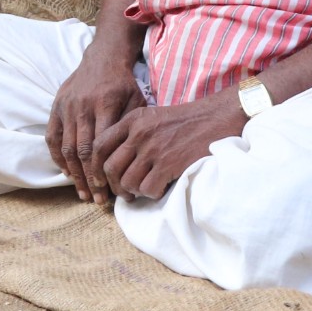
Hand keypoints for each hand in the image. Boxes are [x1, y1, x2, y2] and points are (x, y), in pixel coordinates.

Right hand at [45, 50, 144, 205]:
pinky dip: (57, 157)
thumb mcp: (137, 101)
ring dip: (74, 173)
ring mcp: (67, 108)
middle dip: (89, 179)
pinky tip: (67, 172)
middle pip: (82, 151)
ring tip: (82, 193)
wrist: (102, 57)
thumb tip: (132, 160)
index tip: (109, 191)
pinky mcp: (56, 107)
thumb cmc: (124, 84)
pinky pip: (52, 137)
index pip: (100, 146)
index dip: (102, 171)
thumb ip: (131, 128)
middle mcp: (82, 107)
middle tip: (96, 199)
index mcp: (104, 105)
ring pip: (66, 147)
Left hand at [92, 92, 248, 200]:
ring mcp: (153, 149)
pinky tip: (159, 188)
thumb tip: (112, 162)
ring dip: (134, 191)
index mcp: (132, 120)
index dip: (95, 166)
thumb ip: (131, 133)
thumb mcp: (152, 116)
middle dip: (114, 186)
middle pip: (110, 168)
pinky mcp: (168, 164)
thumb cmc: (185, 120)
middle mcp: (138, 134)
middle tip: (124, 192)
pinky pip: (148, 189)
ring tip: (144, 189)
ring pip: (127, 182)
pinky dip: (152, 194)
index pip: (99, 145)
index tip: (100, 179)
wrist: (217, 118)